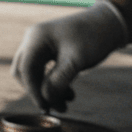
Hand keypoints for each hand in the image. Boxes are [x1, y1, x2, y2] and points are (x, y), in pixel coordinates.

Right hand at [10, 1, 127, 111]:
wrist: (108, 23)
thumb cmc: (92, 38)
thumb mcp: (76, 61)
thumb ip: (59, 80)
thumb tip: (45, 98)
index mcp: (36, 38)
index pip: (26, 69)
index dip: (33, 90)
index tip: (46, 108)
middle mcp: (33, 40)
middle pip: (24, 71)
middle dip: (36, 90)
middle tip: (54, 107)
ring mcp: (40, 44)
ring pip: (33, 72)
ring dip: (46, 89)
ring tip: (67, 103)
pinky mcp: (50, 50)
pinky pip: (43, 70)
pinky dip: (52, 83)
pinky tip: (69, 92)